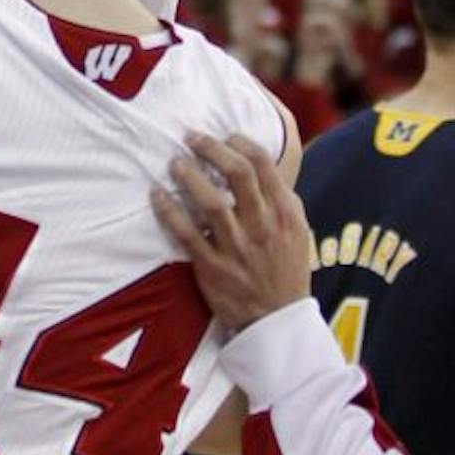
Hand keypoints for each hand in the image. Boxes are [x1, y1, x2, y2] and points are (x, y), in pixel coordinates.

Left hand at [151, 133, 313, 330]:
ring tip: (175, 162)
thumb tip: (262, 164)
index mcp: (284, 213)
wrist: (277, 319)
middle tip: (192, 137)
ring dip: (188, 176)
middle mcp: (262, 226)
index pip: (264, 163)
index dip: (240, 142)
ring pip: (209, 201)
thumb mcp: (298, 231)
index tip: (225, 136)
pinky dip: (169, 210)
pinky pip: (185, 232)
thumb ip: (282, 199)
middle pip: (237, 173)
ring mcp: (236, 246)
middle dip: (212, 148)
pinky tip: (157, 195)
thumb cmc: (286, 270)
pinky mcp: (212, 266)